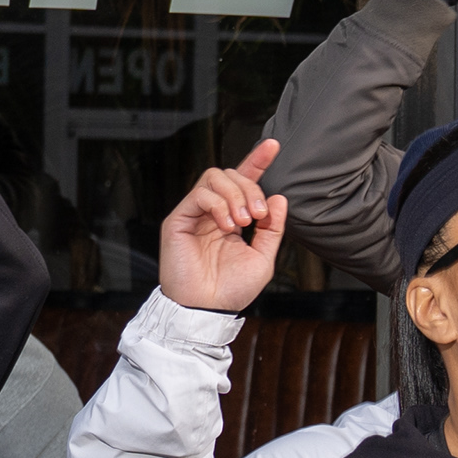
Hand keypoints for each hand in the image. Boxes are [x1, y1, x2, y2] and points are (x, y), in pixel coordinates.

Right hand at [159, 139, 288, 312]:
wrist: (206, 310)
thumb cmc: (230, 290)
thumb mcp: (262, 258)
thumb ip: (272, 229)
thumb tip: (279, 198)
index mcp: (231, 218)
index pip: (243, 181)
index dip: (257, 161)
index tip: (273, 146)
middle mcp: (211, 212)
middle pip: (230, 174)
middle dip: (250, 187)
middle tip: (258, 215)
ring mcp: (194, 214)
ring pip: (214, 177)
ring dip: (235, 195)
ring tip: (243, 222)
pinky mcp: (178, 219)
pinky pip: (200, 194)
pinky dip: (218, 204)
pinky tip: (227, 226)